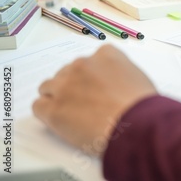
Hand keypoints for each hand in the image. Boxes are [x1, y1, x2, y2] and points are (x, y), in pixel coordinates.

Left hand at [32, 45, 156, 155]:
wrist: (136, 125)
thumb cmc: (142, 106)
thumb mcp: (138, 77)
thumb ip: (121, 73)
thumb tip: (114, 84)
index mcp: (105, 55)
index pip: (91, 60)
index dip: (93, 76)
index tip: (97, 87)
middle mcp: (83, 64)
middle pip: (68, 72)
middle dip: (74, 86)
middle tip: (86, 104)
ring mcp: (65, 85)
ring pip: (49, 86)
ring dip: (58, 97)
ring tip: (72, 114)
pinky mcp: (53, 108)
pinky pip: (39, 106)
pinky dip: (46, 113)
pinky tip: (60, 121)